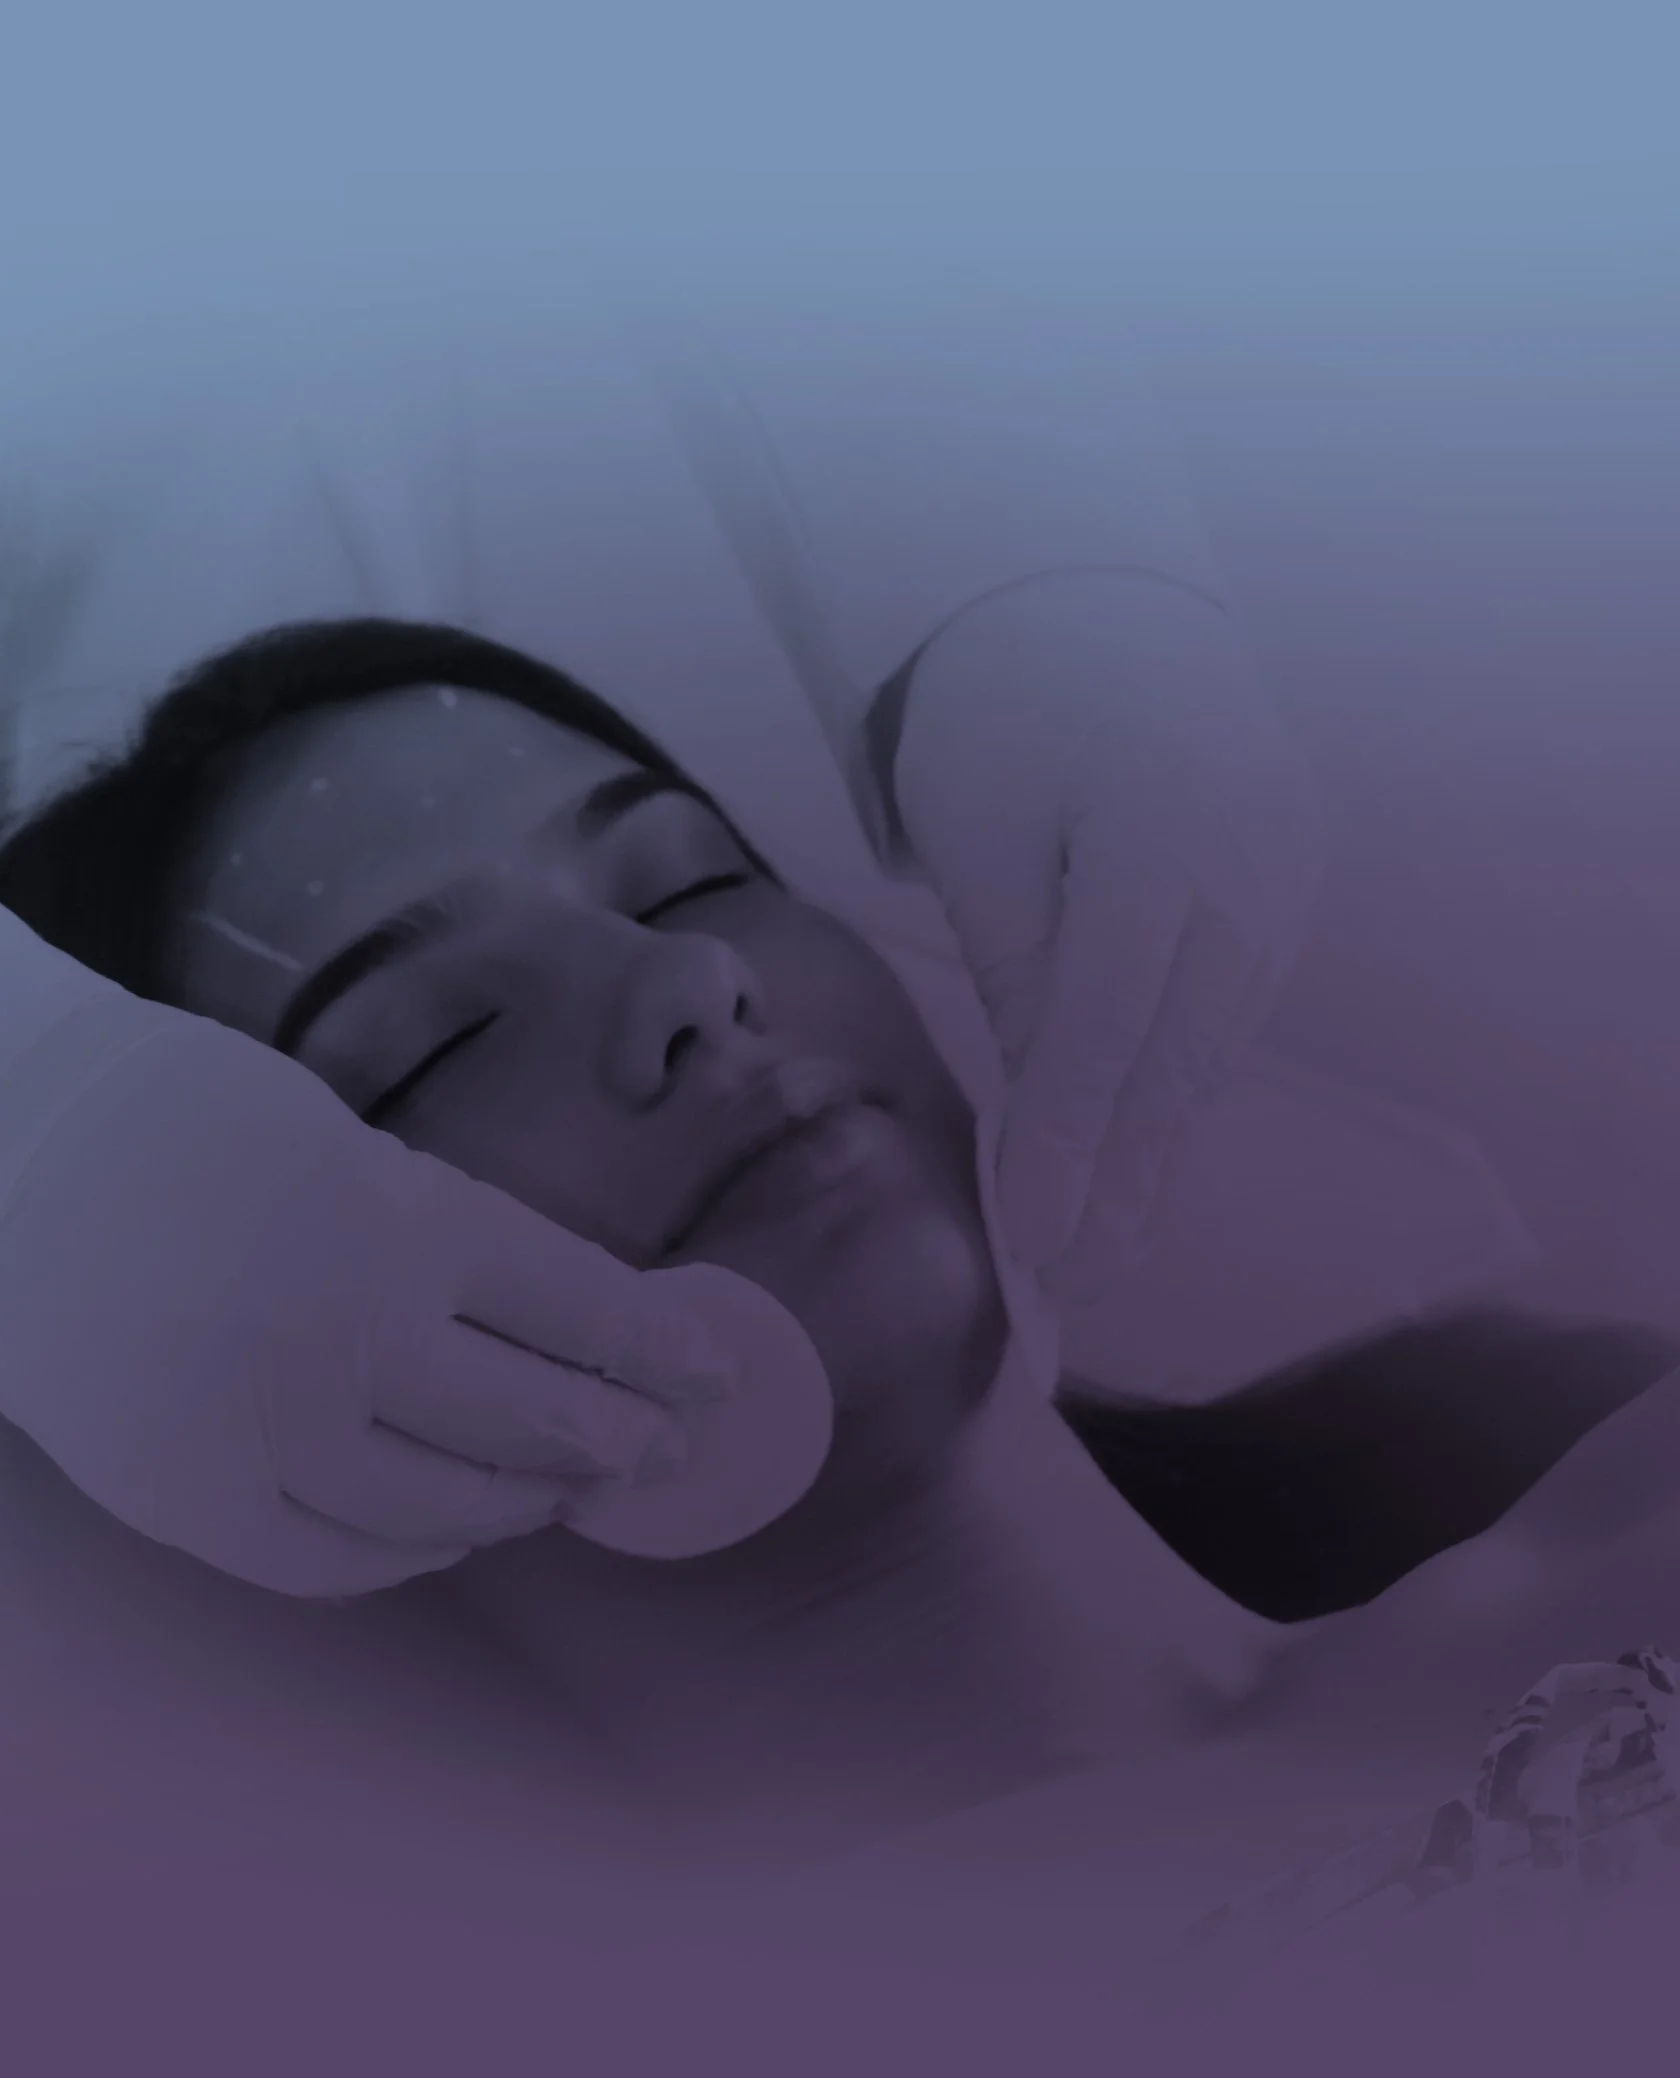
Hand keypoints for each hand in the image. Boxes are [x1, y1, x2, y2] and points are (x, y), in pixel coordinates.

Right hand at [0, 1005, 735, 1597]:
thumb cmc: (182, 1122)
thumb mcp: (347, 1149)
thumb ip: (444, 1248)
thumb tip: (557, 1340)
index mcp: (405, 1222)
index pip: (581, 1312)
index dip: (659, 1354)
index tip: (708, 1376)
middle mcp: (355, 1336)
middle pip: (534, 1424)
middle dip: (616, 1442)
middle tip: (653, 1450)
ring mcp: (270, 1430)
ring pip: (444, 1512)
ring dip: (519, 1505)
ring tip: (555, 1493)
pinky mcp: (191, 1499)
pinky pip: (332, 1563)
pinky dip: (403, 1557)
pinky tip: (438, 1537)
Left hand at [884, 570, 1327, 1297]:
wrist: (1096, 603)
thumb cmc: (1005, 716)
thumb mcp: (978, 837)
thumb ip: (1020, 979)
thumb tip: (1044, 1131)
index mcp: (1157, 819)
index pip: (1106, 1018)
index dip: (1070, 1140)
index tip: (1033, 1240)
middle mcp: (1251, 851)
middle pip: (1180, 1047)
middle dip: (1124, 1176)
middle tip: (1072, 1283)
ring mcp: (1286, 870)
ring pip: (1211, 1041)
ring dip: (1156, 1149)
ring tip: (1102, 1255)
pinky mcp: (1290, 886)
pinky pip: (1226, 1008)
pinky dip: (1177, 1086)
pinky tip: (1140, 1163)